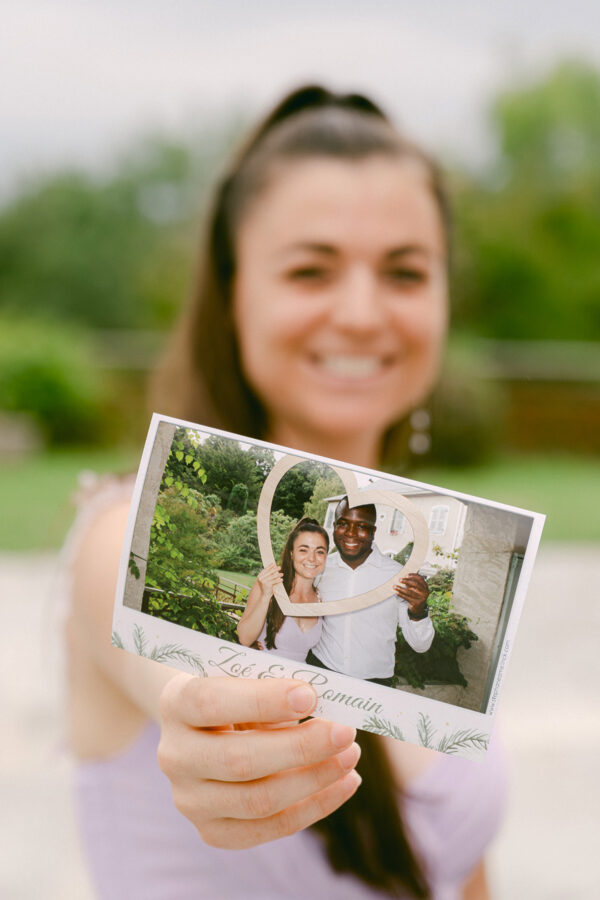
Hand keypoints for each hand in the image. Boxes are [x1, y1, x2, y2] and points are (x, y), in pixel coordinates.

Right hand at [158, 674, 361, 848]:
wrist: (202, 727)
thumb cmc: (234, 691)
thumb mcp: (243, 677)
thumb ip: (273, 688)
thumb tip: (326, 703)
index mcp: (176, 703)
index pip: (212, 702)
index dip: (263, 700)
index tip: (310, 695)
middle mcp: (174, 755)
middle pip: (239, 760)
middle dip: (301, 747)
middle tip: (345, 731)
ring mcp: (189, 799)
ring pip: (258, 801)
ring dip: (314, 780)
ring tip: (350, 756)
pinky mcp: (212, 830)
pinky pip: (268, 828)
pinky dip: (313, 807)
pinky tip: (343, 784)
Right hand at [256, 563, 282, 599]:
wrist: (264, 595)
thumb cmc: (266, 586)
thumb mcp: (265, 580)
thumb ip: (267, 575)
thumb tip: (273, 567)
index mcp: (259, 576)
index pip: (265, 570)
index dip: (269, 566)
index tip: (273, 563)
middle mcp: (261, 578)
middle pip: (269, 572)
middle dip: (275, 569)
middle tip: (280, 567)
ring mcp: (264, 581)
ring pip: (273, 577)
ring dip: (278, 575)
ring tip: (282, 574)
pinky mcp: (268, 584)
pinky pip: (275, 581)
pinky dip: (279, 580)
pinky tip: (282, 579)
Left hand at [394, 573, 428, 617]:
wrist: (418, 608)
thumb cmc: (416, 595)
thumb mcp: (416, 588)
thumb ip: (411, 583)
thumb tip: (403, 578)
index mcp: (425, 586)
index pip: (420, 579)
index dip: (413, 576)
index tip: (406, 575)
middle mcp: (425, 592)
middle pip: (415, 584)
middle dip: (407, 581)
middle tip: (400, 580)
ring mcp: (421, 598)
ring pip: (410, 592)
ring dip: (401, 589)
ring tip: (395, 586)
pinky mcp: (416, 603)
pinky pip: (407, 598)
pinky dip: (401, 595)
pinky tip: (397, 593)